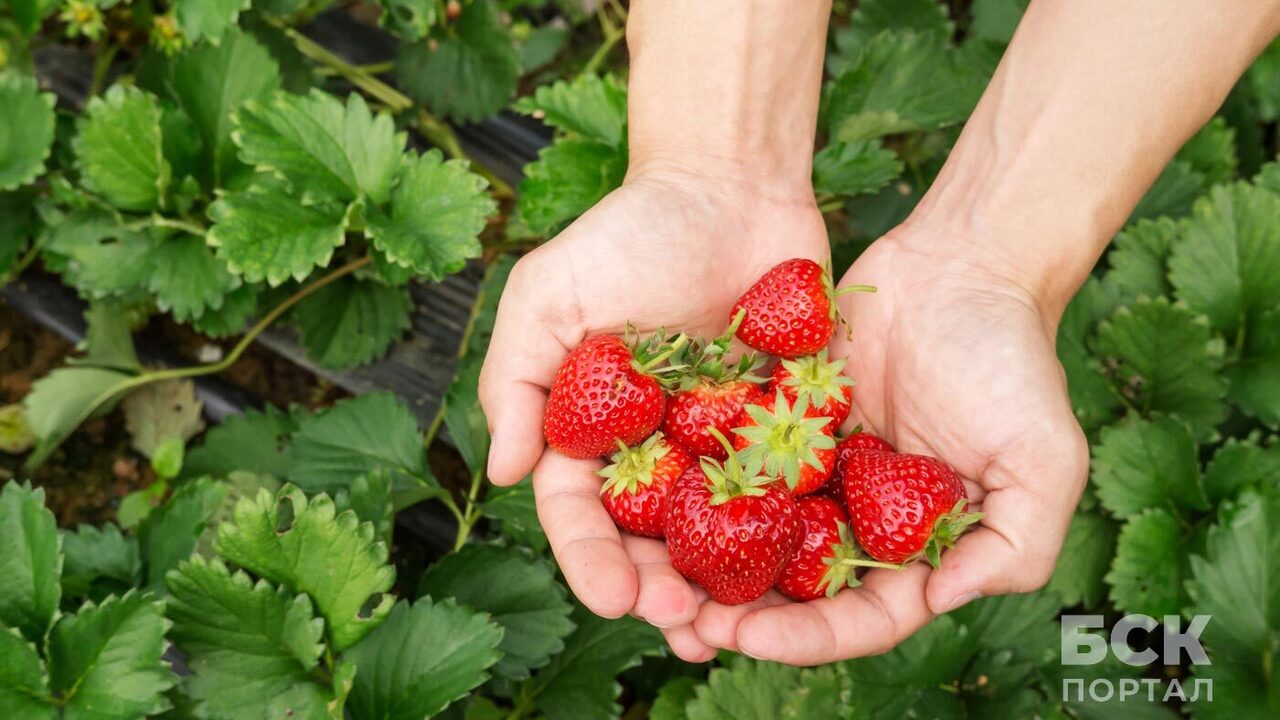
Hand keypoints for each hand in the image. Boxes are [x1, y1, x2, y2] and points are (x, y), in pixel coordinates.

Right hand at [479, 167, 827, 650]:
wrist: (730, 184)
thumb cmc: (629, 232)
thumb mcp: (548, 294)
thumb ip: (516, 379)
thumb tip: (503, 474)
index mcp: (591, 430)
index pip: (579, 511)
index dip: (591, 559)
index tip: (613, 595)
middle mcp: (654, 449)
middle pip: (649, 538)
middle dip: (658, 587)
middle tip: (680, 621)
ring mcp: (721, 443)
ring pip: (718, 533)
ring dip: (721, 585)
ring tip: (734, 627)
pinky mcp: (786, 427)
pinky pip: (789, 490)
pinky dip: (792, 535)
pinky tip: (802, 574)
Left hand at [688, 225, 1089, 664]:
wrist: (961, 264)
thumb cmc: (1011, 360)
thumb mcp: (1044, 460)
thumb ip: (1016, 544)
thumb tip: (945, 599)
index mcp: (919, 545)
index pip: (862, 615)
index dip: (807, 637)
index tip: (748, 640)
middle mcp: (862, 518)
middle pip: (795, 588)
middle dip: (742, 613)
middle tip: (683, 619)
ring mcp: (819, 471)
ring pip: (754, 532)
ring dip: (708, 560)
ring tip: (654, 575)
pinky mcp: (782, 423)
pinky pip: (736, 460)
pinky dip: (699, 483)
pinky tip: (650, 497)